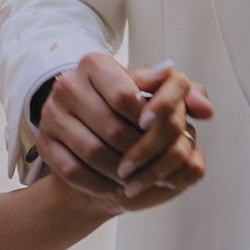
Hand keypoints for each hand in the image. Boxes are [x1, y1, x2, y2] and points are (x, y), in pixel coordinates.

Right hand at [35, 52, 211, 200]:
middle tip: (151, 164)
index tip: (157, 133)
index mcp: (94, 64)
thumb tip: (205, 107)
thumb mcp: (149, 93)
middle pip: (112, 128)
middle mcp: (68, 84)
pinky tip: (113, 185)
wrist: (83, 127)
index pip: (126, 96)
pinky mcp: (44, 142)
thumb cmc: (124, 109)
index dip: (147, 120)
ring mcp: (51, 114)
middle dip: (138, 152)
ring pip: (92, 152)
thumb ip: (180, 95)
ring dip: (120, 172)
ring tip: (135, 177)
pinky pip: (73, 170)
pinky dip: (98, 183)